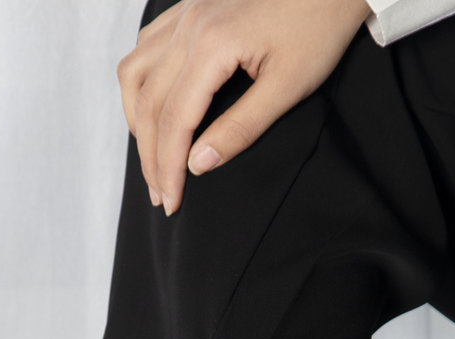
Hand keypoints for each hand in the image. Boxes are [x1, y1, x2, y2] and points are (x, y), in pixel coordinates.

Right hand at [117, 0, 371, 213]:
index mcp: (211, 45)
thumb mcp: (287, 87)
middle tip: (160, 194)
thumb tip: (197, 165)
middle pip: (148, 101)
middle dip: (149, 155)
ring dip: (136, 118)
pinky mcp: (191, 6)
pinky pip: (146, 45)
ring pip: (135, 71)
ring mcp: (186, 12)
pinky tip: (153, 105)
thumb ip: (240, 128)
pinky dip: (141, 81)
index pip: (174, 121)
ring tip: (151, 155)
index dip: (168, 168)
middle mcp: (189, 25)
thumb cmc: (319, 27)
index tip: (171, 203)